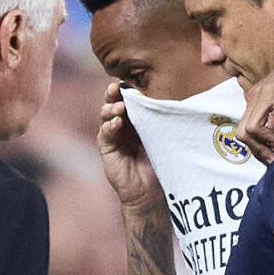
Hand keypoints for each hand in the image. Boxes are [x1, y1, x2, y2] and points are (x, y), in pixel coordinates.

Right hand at [96, 80, 164, 211]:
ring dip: (110, 108)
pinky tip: (116, 122)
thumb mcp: (163, 138)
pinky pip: (105, 134)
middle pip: (114, 103)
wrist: (150, 193)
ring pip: (106, 115)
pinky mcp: (107, 149)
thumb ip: (159, 121)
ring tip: (119, 106)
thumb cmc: (161, 165)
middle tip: (116, 87)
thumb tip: (168, 99)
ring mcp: (113, 137)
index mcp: (137, 120)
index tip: (130, 81)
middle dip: (113, 94)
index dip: (127, 90)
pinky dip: (109, 126)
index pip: (129, 100)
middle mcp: (123, 126)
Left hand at [238, 35, 273, 159]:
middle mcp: (258, 91)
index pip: (242, 128)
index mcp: (256, 93)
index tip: (270, 156)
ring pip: (252, 128)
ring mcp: (269, 90)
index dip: (255, 148)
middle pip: (243, 131)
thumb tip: (273, 139)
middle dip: (258, 151)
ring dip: (267, 145)